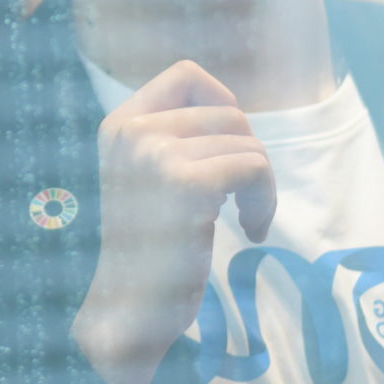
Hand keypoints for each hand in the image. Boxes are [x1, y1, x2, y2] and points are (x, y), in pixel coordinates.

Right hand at [71, 59, 275, 383]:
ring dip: (260, 184)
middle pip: (228, 112)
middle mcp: (132, 132)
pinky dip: (264, 199)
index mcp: (119, 124)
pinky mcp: (186, 185)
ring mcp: (155, 155)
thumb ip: (175, 137)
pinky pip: (254, 167)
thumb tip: (232, 106)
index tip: (226, 149)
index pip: (187, 74)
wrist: (131, 309)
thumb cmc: (150, 248)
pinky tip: (252, 229)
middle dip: (248, 155)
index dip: (223, 103)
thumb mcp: (148, 176)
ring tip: (246, 219)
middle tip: (240, 199)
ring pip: (247, 143)